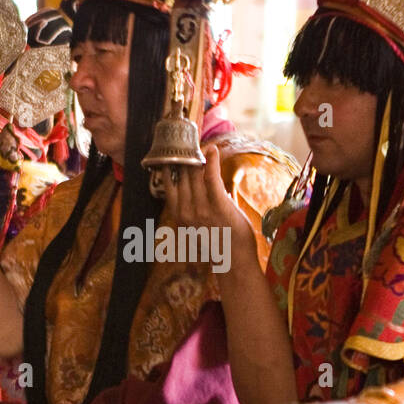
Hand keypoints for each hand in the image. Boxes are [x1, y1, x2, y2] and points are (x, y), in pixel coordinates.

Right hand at [161, 145, 256, 272]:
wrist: (234, 261)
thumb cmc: (219, 243)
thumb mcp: (198, 226)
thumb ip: (195, 206)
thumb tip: (202, 184)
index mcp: (179, 215)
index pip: (170, 184)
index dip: (171, 166)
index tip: (174, 152)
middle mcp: (185, 211)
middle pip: (182, 176)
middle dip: (185, 158)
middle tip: (189, 142)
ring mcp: (201, 209)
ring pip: (194, 174)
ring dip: (198, 157)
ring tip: (201, 144)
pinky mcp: (218, 205)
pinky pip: (211, 178)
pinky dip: (211, 161)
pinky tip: (212, 149)